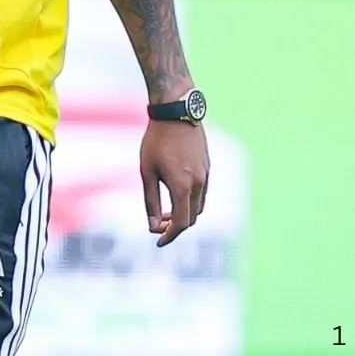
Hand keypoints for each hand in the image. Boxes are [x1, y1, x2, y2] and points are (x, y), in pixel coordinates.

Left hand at [140, 120, 208, 245]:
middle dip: (175, 226)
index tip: (158, 242)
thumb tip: (153, 226)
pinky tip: (175, 194)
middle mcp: (199, 184)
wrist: (176, 113)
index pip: (181, 224)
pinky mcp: (208, 168)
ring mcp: (206, 176)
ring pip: (198, 207)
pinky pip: (202, 193)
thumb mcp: (147, 172)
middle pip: (192, 218)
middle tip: (157, 225)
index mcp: (182, 187)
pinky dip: (190, 201)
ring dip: (184, 214)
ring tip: (165, 211)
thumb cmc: (156, 141)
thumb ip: (151, 201)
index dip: (170, 236)